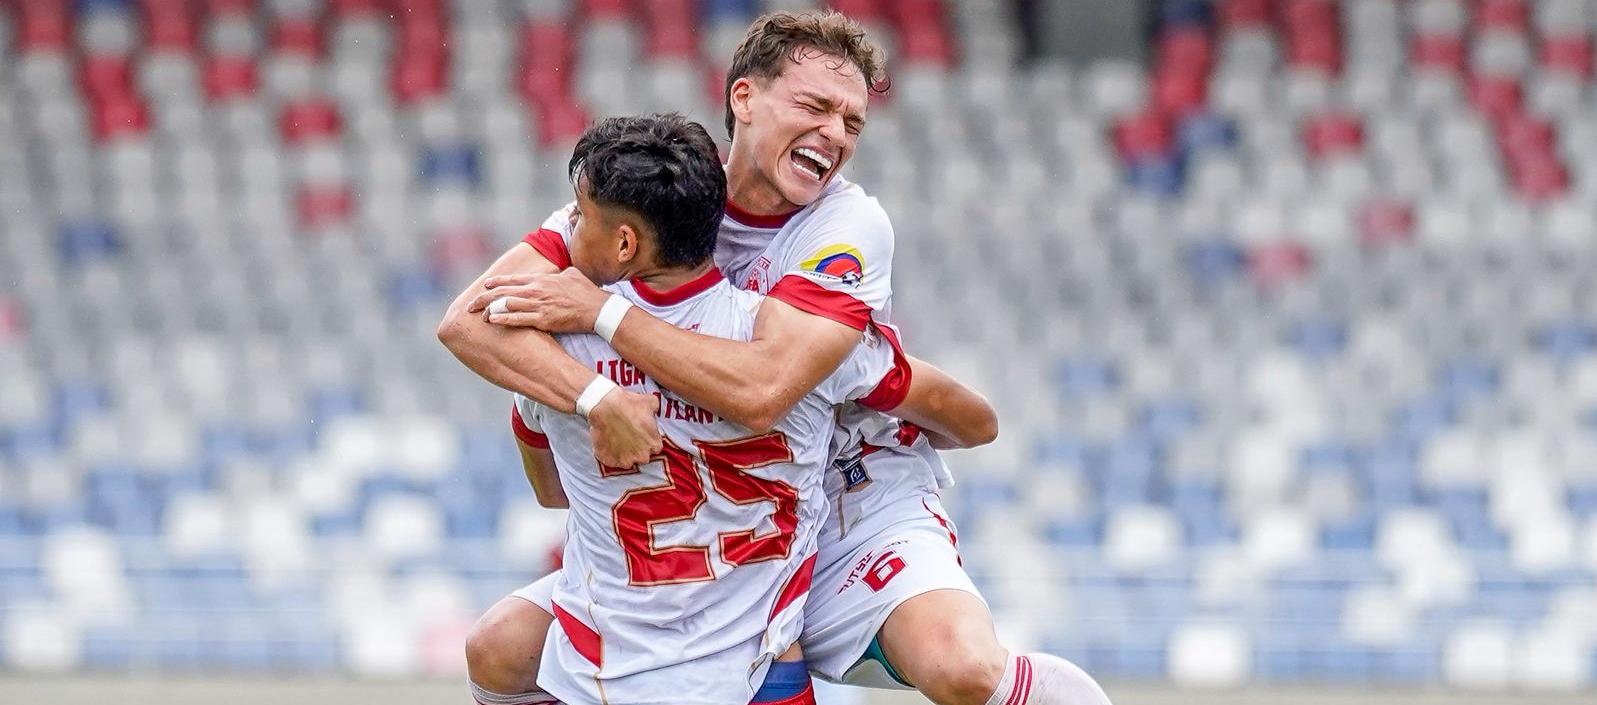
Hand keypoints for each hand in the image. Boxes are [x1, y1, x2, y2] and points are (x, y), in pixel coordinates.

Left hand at [468, 268, 609, 332]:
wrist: (598, 308)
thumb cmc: (587, 292)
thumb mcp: (572, 275)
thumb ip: (560, 273)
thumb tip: (559, 273)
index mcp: (541, 279)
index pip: (513, 280)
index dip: (496, 283)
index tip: (485, 286)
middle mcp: (536, 290)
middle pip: (503, 292)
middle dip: (484, 298)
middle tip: (471, 305)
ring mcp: (538, 305)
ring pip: (506, 305)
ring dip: (490, 310)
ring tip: (479, 315)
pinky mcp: (543, 319)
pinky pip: (518, 319)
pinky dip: (503, 319)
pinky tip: (492, 320)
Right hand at [586, 389, 662, 468]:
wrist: (604, 405)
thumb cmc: (628, 404)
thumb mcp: (650, 401)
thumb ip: (656, 409)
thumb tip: (655, 410)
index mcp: (654, 444)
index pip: (655, 447)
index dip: (648, 440)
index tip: (642, 434)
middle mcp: (642, 456)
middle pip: (642, 456)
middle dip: (637, 448)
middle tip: (629, 436)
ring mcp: (625, 460)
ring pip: (627, 461)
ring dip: (623, 454)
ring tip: (617, 440)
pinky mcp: (609, 461)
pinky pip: (611, 462)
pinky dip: (610, 455)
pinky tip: (608, 444)